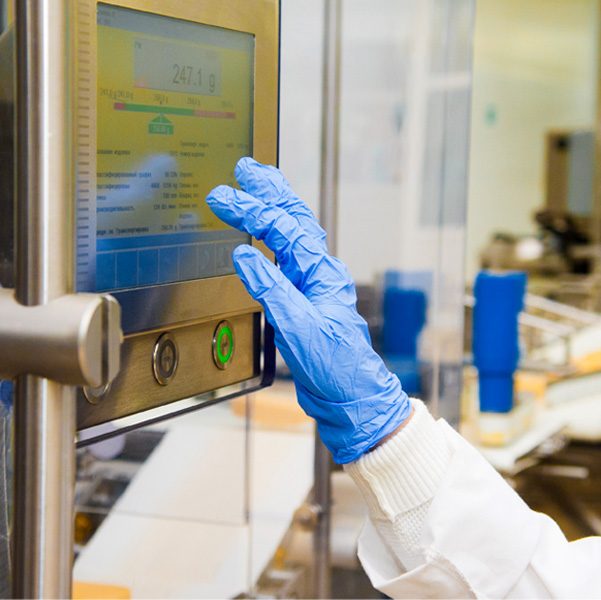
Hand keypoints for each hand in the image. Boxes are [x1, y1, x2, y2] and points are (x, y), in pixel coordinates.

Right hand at [206, 158, 410, 463]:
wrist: (352, 395)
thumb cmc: (336, 366)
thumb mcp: (300, 328)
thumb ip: (272, 289)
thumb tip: (244, 256)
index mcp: (321, 274)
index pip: (284, 231)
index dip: (253, 210)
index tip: (224, 196)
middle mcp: (319, 273)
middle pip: (295, 221)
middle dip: (272, 191)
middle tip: (249, 168)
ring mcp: (313, 284)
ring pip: (294, 235)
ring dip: (276, 208)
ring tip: (258, 185)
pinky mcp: (305, 299)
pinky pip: (288, 257)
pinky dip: (274, 238)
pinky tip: (265, 234)